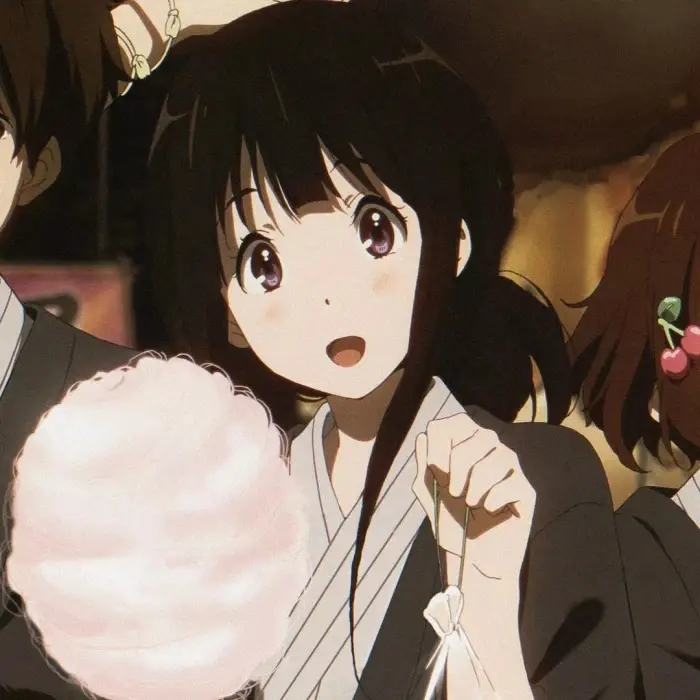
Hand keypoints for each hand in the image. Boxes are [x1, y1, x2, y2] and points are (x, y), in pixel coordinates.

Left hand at [412, 412, 535, 584]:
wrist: (472, 559)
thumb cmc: (452, 522)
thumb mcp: (428, 492)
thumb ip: (424, 464)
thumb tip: (423, 436)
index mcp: (467, 445)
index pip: (457, 421)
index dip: (442, 440)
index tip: (434, 468)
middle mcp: (492, 450)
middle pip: (479, 435)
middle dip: (458, 466)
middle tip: (454, 492)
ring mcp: (511, 469)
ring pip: (497, 458)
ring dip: (475, 486)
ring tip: (471, 503)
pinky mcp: (526, 490)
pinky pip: (511, 483)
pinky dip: (493, 500)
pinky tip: (489, 510)